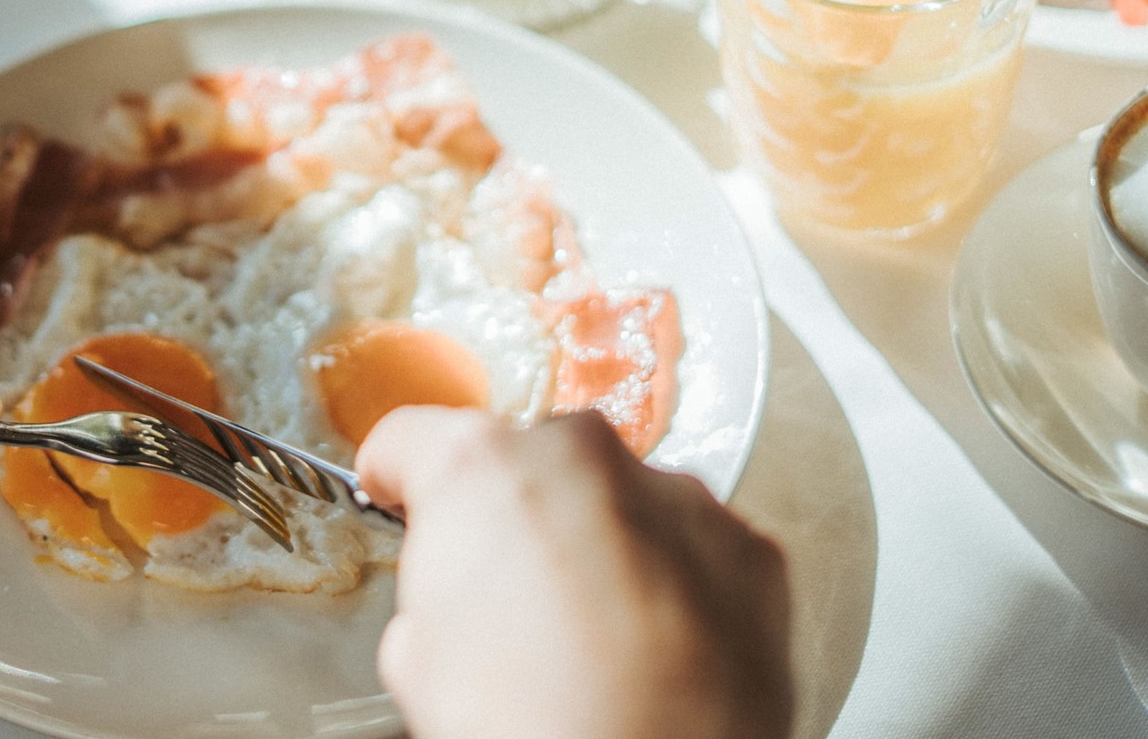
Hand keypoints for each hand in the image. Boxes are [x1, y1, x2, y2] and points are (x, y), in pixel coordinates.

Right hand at [356, 407, 791, 738]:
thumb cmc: (530, 727)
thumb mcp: (418, 661)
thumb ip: (434, 590)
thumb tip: (455, 604)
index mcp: (480, 466)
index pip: (411, 438)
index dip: (400, 480)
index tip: (406, 503)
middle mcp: (581, 455)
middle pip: (527, 462)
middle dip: (517, 516)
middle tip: (510, 601)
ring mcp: (675, 495)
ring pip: (616, 500)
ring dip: (600, 546)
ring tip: (593, 640)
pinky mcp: (747, 549)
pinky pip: (691, 545)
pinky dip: (673, 582)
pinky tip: (655, 651)